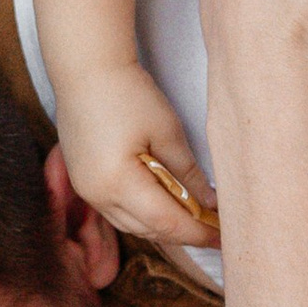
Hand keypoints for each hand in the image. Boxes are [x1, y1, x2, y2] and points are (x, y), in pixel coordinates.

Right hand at [55, 63, 220, 255]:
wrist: (85, 69)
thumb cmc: (128, 93)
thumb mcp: (167, 132)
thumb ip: (189, 173)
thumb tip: (210, 203)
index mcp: (119, 182)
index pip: (167, 222)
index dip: (198, 233)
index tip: (224, 238)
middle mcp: (97, 195)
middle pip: (149, 230)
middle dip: (183, 234)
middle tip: (214, 230)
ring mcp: (87, 191)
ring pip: (132, 225)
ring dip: (163, 226)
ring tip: (194, 220)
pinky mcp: (83, 183)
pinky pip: (118, 212)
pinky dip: (144, 214)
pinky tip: (165, 206)